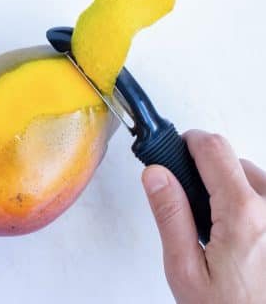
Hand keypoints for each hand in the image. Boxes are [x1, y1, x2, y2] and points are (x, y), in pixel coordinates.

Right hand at [142, 130, 265, 303]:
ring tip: (220, 227)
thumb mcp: (185, 269)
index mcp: (242, 214)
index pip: (213, 149)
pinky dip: (252, 202)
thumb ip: (170, 215)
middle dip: (208, 173)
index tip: (174, 148)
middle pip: (234, 162)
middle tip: (191, 204)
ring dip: (233, 189)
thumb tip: (155, 173)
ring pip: (255, 178)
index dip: (189, 141)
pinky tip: (242, 231)